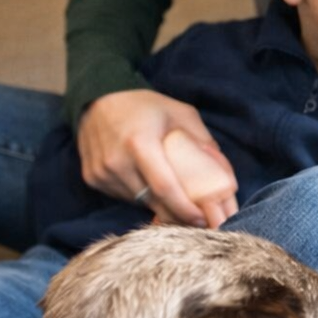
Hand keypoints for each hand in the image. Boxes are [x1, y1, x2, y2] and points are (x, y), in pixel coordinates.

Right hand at [76, 89, 238, 227]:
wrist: (97, 98)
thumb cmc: (145, 106)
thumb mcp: (180, 113)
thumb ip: (203, 142)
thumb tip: (225, 176)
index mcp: (139, 143)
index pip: (164, 188)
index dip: (184, 209)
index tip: (202, 220)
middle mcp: (116, 161)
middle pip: (152, 201)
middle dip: (177, 215)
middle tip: (197, 219)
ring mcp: (101, 172)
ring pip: (139, 202)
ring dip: (159, 205)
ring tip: (175, 199)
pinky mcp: (92, 179)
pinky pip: (124, 197)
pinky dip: (141, 197)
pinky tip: (149, 185)